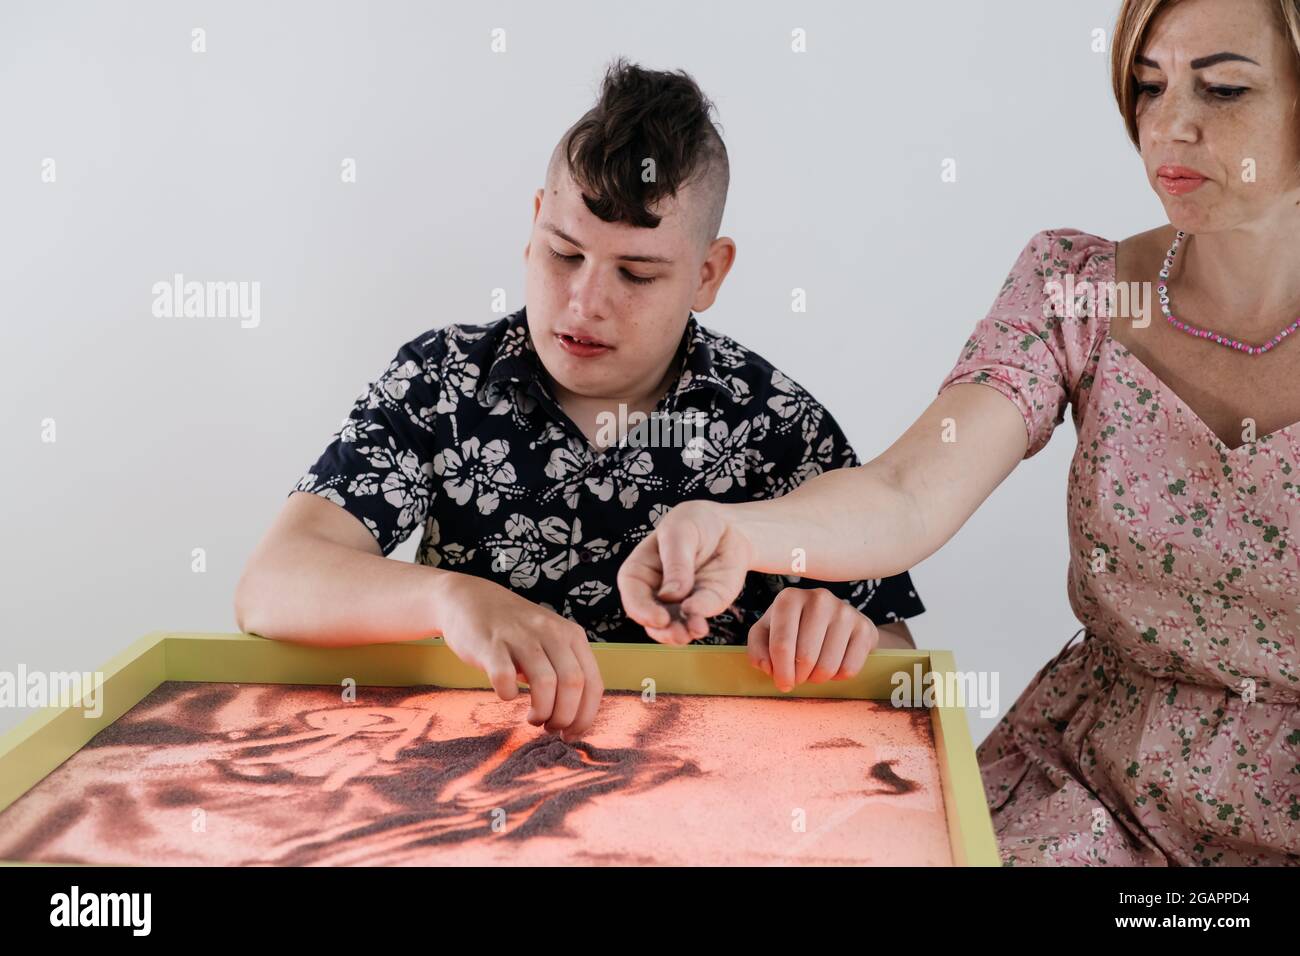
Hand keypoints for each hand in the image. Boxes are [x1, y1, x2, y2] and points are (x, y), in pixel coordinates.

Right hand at [435, 573, 603, 740]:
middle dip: (564, 717)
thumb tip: (576, 716)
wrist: (469, 598)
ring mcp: (520, 636)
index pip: (593, 682)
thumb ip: (566, 667)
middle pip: (573, 684)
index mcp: (572, 634)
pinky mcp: (490, 644)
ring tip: (532, 718)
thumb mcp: (550, 639)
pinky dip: (507, 694)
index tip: (572, 733)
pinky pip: (505, 678)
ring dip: (541, 712)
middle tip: (549, 727)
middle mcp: (551, 632)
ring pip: (545, 683)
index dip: (586, 715)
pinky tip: (506, 694)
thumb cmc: (514, 629)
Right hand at [617, 500, 753, 643]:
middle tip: (677, 634)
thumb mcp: (681, 531)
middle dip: (661, 630)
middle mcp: (656, 591)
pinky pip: (696, 620)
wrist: (729, 528)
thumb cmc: (695, 522)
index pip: (632, 593)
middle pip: (649, 617)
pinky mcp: (701, 606)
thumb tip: (671, 595)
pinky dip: (698, 625)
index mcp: (640, 569)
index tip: (658, 618)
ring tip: (694, 630)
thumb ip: (676, 562)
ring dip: (679, 634)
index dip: (641, 609)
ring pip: (670, 627)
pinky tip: (701, 624)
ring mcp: (679, 602)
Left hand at [747, 587, 877, 692]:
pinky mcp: (865, 627)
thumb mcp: (766, 632)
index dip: (780, 672)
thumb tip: (767, 668)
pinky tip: (833, 664)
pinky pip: (849, 668)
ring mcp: (845, 611)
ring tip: (814, 670)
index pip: (782, 644)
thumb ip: (757, 649)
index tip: (782, 683)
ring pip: (828, 666)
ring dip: (818, 678)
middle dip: (799, 676)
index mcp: (789, 598)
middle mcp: (819, 599)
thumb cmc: (792, 627)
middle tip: (799, 676)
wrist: (833, 619)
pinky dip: (839, 676)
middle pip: (805, 658)